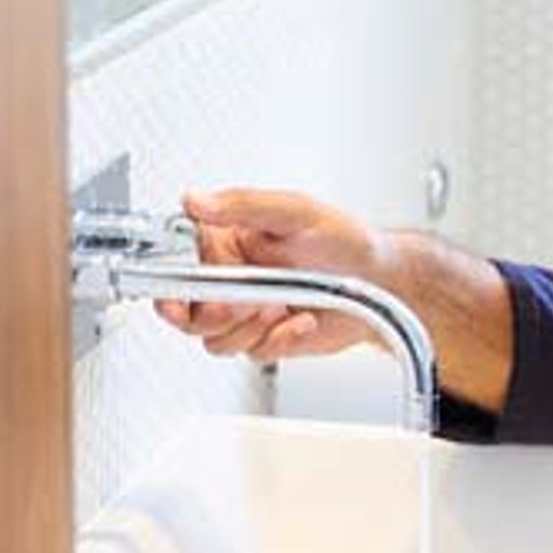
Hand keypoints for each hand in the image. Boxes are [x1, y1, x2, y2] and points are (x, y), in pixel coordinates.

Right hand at [157, 188, 399, 361]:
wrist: (384, 282)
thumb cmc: (346, 241)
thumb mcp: (296, 211)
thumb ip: (244, 204)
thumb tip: (195, 200)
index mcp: (226, 242)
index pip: (174, 262)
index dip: (168, 280)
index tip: (178, 288)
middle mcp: (231, 279)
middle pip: (185, 312)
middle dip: (206, 315)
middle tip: (235, 305)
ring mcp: (249, 312)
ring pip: (215, 338)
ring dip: (247, 327)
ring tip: (279, 306)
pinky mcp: (269, 338)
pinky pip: (254, 352)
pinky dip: (280, 340)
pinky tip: (301, 320)